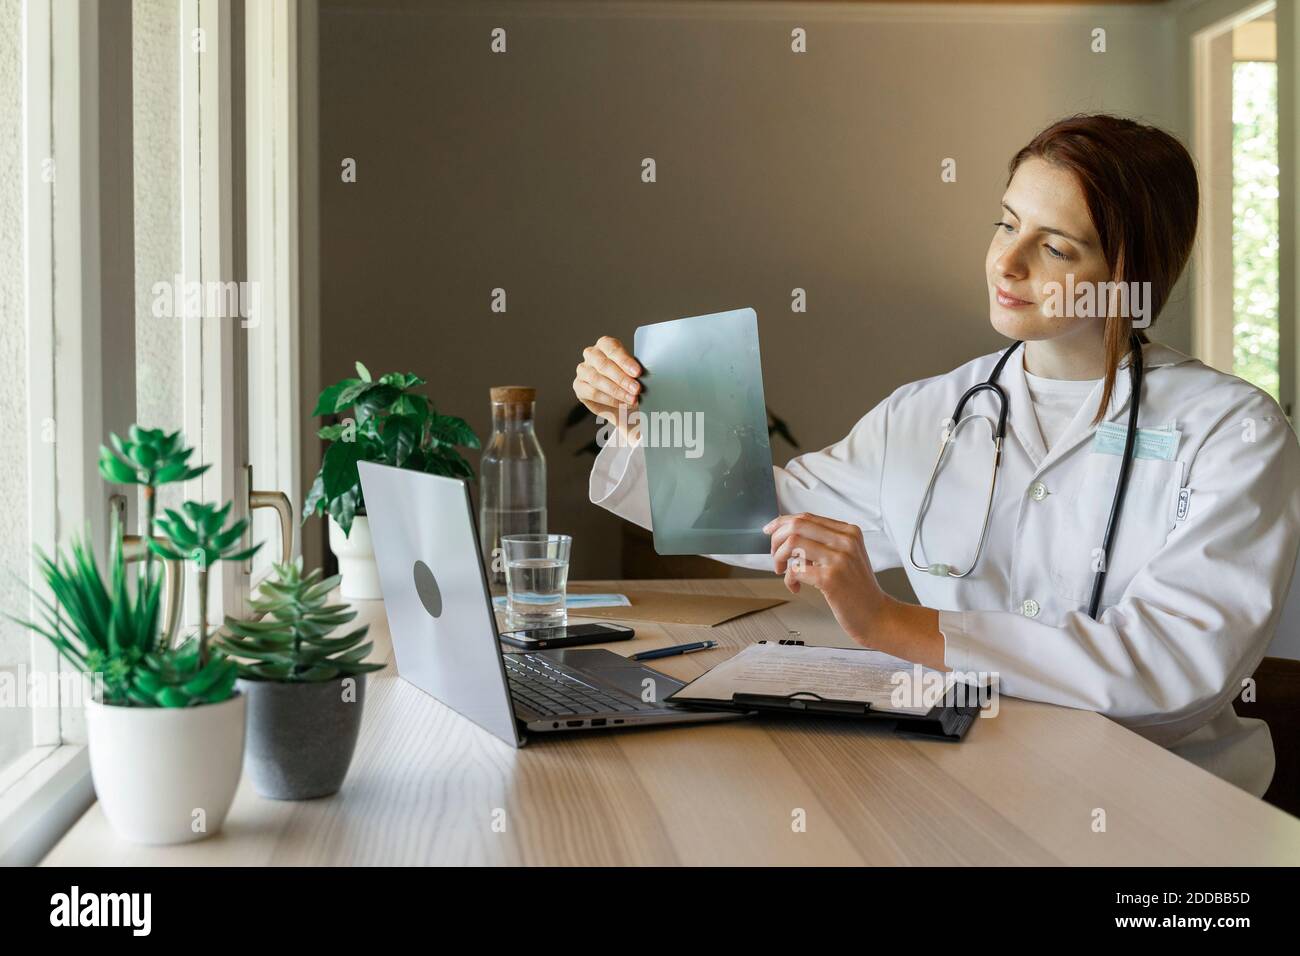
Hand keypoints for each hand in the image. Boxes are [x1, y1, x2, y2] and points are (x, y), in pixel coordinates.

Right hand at [573, 336, 641, 441]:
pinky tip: (621, 404)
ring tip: (632, 399)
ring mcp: (583, 370)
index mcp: (606, 344)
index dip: (625, 360)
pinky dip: (608, 399)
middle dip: (622, 378)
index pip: (612, 348)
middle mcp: (592, 354)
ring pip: (596, 379)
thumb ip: (640, 372)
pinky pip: (592, 392)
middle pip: (603, 364)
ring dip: (616, 390)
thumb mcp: (638, 375)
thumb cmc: (631, 383)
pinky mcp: (579, 386)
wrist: (625, 404)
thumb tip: (654, 375)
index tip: (638, 373)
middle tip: (637, 389)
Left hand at [763, 513, 943, 670]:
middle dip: (776, 540)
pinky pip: (795, 569)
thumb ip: (823, 543)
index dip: (782, 523)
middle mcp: (846, 541)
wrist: (877, 616)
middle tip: (775, 556)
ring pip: (793, 543)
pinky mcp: (831, 578)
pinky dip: (789, 579)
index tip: (769, 531)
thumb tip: (788, 534)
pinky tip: (797, 587)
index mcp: (849, 532)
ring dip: (779, 558)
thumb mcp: (846, 557)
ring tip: (783, 571)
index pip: (806, 517)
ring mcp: (839, 559)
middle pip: (797, 525)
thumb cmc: (857, 589)